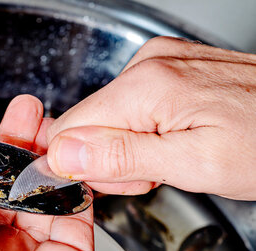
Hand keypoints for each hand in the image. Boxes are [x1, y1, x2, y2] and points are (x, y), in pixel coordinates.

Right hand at [46, 36, 255, 199]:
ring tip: (172, 157)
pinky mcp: (168, 69)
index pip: (68, 129)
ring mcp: (158, 63)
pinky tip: (175, 139)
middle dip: (112, 159)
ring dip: (130, 148)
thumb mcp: (194, 165)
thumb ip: (122, 157)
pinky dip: (145, 132)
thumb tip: (64, 154)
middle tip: (156, 171)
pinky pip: (130, 107)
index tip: (118, 179)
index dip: (83, 164)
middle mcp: (146, 65)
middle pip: (87, 124)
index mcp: (146, 86)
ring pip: (108, 119)